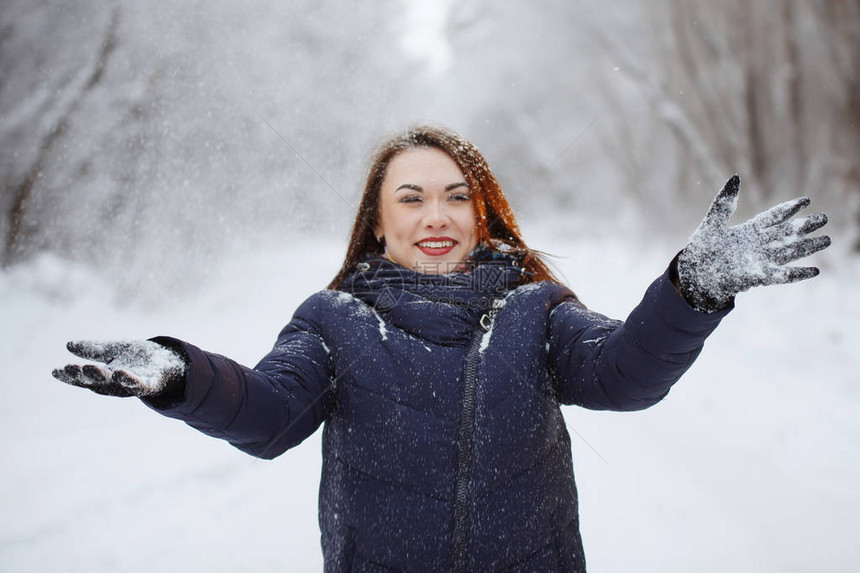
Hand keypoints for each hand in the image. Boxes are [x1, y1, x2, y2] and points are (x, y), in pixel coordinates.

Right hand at [52, 340, 185, 396]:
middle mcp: (116, 384)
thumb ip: (94, 349)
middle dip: (83, 376)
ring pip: (115, 384)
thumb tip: (68, 345)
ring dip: (102, 377)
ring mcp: (132, 386)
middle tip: (70, 368)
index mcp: (106, 377)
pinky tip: (120, 373)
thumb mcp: (114, 350)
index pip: (84, 378)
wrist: (169, 361)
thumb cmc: (138, 358)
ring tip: (90, 368)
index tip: (55, 370)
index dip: (70, 376)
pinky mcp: (150, 384)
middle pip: (97, 382)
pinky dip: (130, 380)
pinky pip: (140, 385)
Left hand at [677, 175, 830, 311]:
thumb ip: (724, 203)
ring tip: (826, 240)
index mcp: (748, 231)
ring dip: (807, 247)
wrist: (694, 275)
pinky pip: (782, 276)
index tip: (806, 200)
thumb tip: (736, 177)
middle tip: (824, 218)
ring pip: (789, 252)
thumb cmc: (702, 249)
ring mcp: (760, 261)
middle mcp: (758, 245)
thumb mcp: (712, 223)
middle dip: (805, 226)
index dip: (788, 209)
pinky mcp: (758, 277)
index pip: (773, 217)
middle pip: (786, 234)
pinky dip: (797, 273)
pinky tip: (814, 270)